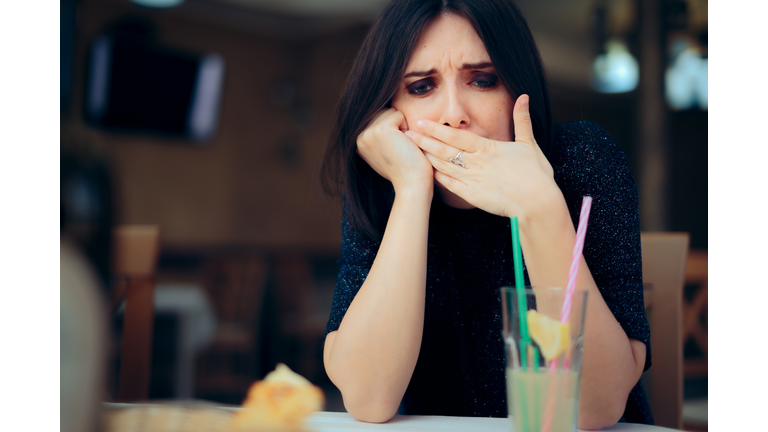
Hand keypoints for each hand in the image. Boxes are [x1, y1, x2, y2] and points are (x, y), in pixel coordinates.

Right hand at [356, 108, 433, 193]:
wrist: (412, 184)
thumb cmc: (406, 169)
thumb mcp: (386, 151)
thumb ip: (380, 137)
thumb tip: (382, 116)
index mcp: (359, 142)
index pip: (378, 118)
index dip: (393, 130)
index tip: (394, 150)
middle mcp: (359, 137)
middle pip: (384, 112)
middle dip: (397, 126)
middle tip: (400, 148)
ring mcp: (368, 133)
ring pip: (391, 112)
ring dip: (402, 126)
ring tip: (402, 146)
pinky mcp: (380, 130)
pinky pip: (398, 114)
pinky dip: (407, 127)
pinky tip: (405, 143)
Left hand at [405, 95, 558, 220]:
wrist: (537, 203)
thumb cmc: (536, 175)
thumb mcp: (529, 144)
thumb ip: (522, 120)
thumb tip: (524, 97)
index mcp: (488, 148)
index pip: (456, 135)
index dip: (437, 129)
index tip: (421, 122)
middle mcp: (477, 163)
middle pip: (444, 149)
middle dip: (424, 140)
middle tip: (406, 133)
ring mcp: (473, 180)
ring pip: (444, 166)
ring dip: (427, 157)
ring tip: (411, 150)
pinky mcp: (472, 195)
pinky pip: (450, 184)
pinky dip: (438, 177)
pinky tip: (427, 171)